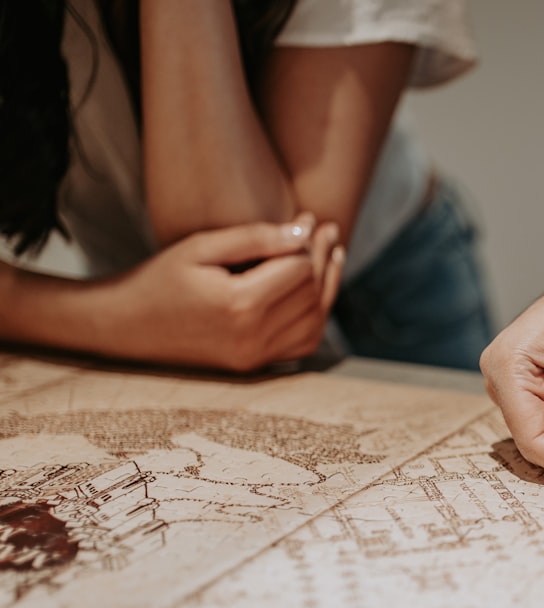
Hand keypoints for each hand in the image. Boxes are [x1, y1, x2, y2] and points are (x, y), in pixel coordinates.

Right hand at [92, 213, 342, 370]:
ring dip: (327, 288)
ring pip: (314, 320)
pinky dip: (315, 317)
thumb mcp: (200, 246)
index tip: (314, 219)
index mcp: (240, 304)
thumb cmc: (160, 278)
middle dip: (324, 259)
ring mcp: (255, 356)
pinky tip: (316, 292)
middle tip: (329, 232)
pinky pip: (302, 343)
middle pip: (310, 293)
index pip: (299, 269)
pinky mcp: (254, 366)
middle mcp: (253, 336)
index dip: (310, 242)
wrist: (126, 326)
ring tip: (332, 257)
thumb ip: (255, 238)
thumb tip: (306, 231)